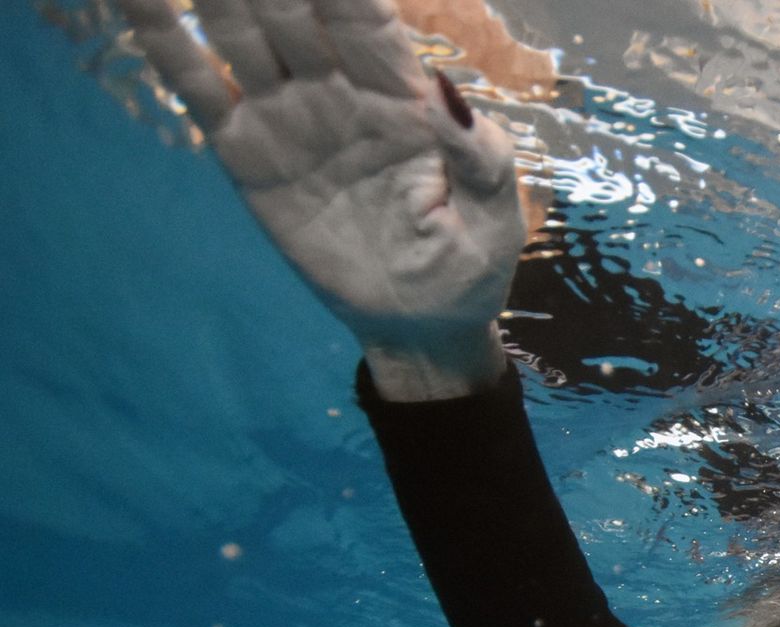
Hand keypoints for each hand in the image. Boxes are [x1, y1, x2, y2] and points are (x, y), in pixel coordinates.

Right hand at [121, 0, 526, 397]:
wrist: (421, 324)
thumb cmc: (471, 262)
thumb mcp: (496, 215)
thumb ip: (478, 154)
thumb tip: (446, 91)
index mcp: (403, 95)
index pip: (364, 18)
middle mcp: (340, 89)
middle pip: (292, 10)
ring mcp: (289, 116)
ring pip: (240, 33)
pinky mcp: (247, 152)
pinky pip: (200, 88)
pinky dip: (165, 39)